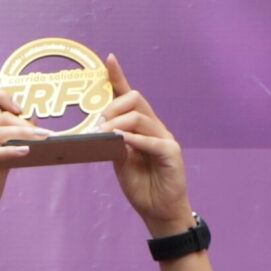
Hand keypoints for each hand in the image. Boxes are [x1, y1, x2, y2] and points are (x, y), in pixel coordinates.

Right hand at [0, 90, 42, 235]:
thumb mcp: (1, 166)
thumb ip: (10, 146)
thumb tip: (32, 125)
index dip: (3, 97)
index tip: (22, 109)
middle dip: (23, 123)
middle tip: (44, 133)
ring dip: (22, 134)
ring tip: (41, 139)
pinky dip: (8, 150)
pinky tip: (24, 151)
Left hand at [95, 55, 191, 236]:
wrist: (159, 211)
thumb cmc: (141, 187)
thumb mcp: (120, 162)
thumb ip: (113, 144)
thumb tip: (101, 129)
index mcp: (141, 127)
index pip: (129, 97)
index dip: (119, 77)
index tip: (109, 60)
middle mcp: (154, 127)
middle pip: (135, 100)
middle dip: (113, 107)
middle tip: (99, 124)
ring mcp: (165, 138)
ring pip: (140, 118)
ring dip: (119, 124)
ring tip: (105, 135)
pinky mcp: (172, 153)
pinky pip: (152, 140)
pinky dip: (136, 140)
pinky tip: (123, 141)